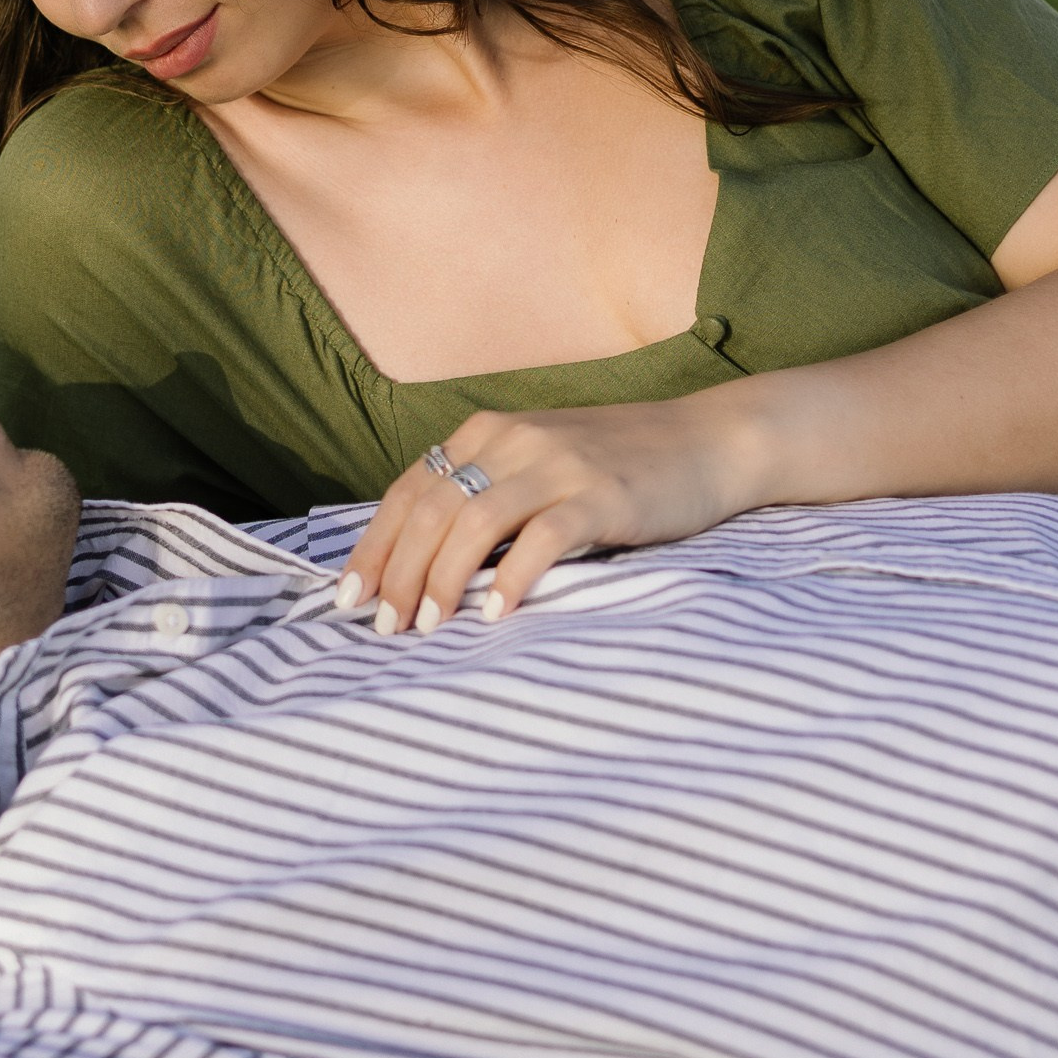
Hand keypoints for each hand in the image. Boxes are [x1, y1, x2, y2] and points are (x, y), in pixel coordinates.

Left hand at [339, 396, 757, 630]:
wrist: (708, 441)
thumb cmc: (617, 464)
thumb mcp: (538, 462)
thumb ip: (486, 492)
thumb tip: (422, 559)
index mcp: (487, 431)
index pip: (408, 490)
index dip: (374, 545)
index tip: (349, 596)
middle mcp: (513, 440)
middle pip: (431, 510)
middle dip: (399, 572)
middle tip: (388, 626)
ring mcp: (558, 465)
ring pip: (473, 522)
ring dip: (442, 579)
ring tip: (429, 626)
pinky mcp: (601, 495)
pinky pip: (542, 538)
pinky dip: (510, 578)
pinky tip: (494, 612)